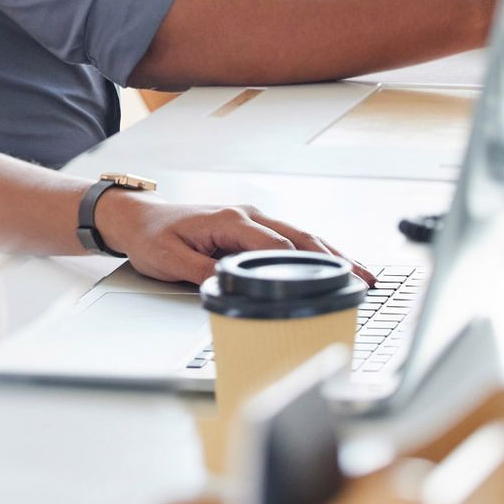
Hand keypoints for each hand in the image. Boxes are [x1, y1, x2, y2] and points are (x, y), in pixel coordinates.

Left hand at [95, 191, 377, 288]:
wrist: (138, 219)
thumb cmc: (152, 236)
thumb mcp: (170, 260)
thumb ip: (201, 274)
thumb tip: (229, 288)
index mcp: (232, 222)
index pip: (277, 246)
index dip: (305, 266)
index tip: (330, 283)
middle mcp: (248, 216)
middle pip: (301, 238)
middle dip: (336, 259)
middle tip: (365, 279)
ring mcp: (253, 219)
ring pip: (301, 236)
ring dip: (333, 254)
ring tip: (363, 274)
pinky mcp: (251, 227)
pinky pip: (290, 238)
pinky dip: (316, 251)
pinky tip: (333, 264)